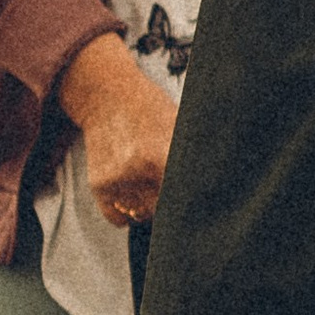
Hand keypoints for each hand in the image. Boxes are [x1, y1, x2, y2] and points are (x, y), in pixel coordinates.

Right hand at [57, 32, 179, 225]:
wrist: (107, 96)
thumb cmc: (149, 109)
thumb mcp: (179, 126)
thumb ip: (192, 157)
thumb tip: (215, 186)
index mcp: (165, 154)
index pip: (185, 198)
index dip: (192, 202)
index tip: (195, 202)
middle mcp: (140, 170)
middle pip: (164, 212)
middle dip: (171, 206)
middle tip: (170, 190)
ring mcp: (118, 180)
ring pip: (142, 216)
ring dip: (149, 208)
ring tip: (149, 184)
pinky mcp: (99, 186)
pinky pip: (118, 218)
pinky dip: (125, 212)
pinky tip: (131, 191)